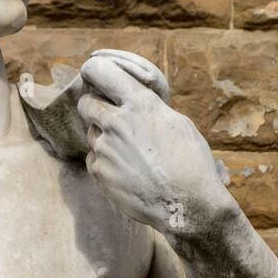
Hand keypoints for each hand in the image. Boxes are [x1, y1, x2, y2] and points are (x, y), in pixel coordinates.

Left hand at [77, 55, 229, 234]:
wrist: (187, 205)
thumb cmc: (191, 164)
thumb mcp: (177, 124)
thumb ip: (149, 109)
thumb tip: (131, 102)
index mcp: (141, 104)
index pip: (100, 71)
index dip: (94, 72)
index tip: (95, 76)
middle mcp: (117, 123)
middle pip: (86, 103)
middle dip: (94, 107)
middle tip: (108, 116)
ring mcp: (105, 149)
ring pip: (91, 133)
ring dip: (103, 138)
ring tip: (129, 153)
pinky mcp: (99, 172)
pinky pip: (93, 159)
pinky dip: (105, 162)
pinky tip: (126, 171)